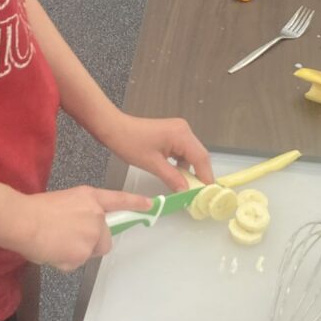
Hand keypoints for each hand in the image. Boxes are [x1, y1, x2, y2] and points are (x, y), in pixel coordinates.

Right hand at [20, 187, 152, 271]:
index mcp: (90, 198)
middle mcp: (96, 216)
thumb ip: (80, 212)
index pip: (118, 200)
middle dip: (92, 242)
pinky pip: (76, 263)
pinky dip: (65, 261)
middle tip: (69, 239)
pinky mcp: (83, 253)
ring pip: (89, 252)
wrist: (23, 221)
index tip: (151, 205)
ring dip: (76, 252)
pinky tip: (52, 251)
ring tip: (55, 242)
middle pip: (105, 238)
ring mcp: (91, 235)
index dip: (135, 203)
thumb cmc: (37, 209)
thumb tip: (80, 228)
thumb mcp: (65, 201)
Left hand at [98, 112, 213, 192]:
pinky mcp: (172, 134)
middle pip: (199, 155)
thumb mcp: (152, 164)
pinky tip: (179, 177)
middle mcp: (184, 130)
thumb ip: (172, 178)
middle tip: (200, 193)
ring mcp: (178, 131)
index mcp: (181, 134)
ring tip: (190, 188)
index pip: (201, 158)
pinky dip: (182, 164)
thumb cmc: (130, 143)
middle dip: (200, 174)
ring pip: (192, 154)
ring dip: (191, 170)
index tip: (207, 193)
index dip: (205, 176)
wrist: (114, 128)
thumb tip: (186, 192)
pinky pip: (182, 151)